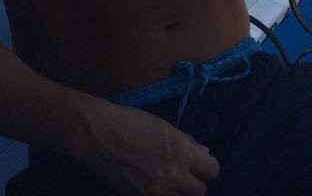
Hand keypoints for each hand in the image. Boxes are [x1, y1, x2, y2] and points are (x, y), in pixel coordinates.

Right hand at [76, 101, 219, 195]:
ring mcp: (158, 190)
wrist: (99, 135)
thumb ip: (186, 142)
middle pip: (200, 191)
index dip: (206, 168)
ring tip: (166, 182)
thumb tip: (204, 152)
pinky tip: (152, 187)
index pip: (212, 170)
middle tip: (181, 175)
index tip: (197, 166)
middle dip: (192, 183)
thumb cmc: (131, 122)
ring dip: (177, 193)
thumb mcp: (163, 127)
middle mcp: (175, 173)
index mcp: (183, 150)